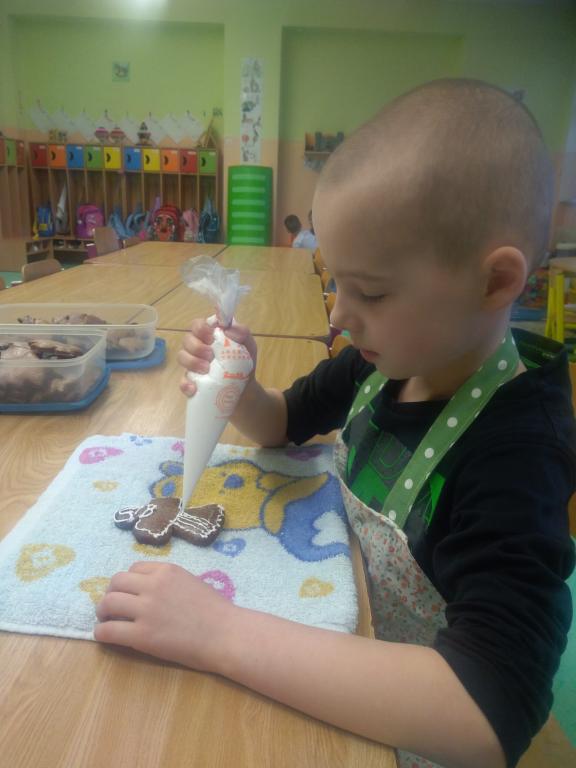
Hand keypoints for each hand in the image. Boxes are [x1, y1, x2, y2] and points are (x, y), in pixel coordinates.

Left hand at [94, 561, 235, 670]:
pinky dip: (102, 633)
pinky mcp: (142, 635)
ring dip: (103, 612)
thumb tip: (147, 589)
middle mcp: (153, 586)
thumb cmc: (215, 611)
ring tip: (106, 621)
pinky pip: (109, 630)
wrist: (226, 634)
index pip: (134, 569)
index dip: (128, 582)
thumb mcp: (191, 582)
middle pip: (116, 582)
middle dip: (111, 594)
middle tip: (112, 607)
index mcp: (167, 571)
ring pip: (108, 603)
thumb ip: (168, 582)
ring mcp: (146, 610)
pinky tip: (106, 636)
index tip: (128, 593)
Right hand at [178, 319, 257, 396]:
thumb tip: (228, 329)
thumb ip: (242, 333)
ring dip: (192, 362)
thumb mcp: (248, 346)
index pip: (197, 325)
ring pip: (182, 357)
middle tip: (210, 355)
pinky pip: (182, 382)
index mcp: (209, 336)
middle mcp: (197, 347)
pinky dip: (186, 384)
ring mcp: (192, 365)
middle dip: (196, 346)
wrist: (245, 388)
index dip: (200, 328)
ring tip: (206, 370)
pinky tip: (194, 388)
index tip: (210, 337)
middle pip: (187, 340)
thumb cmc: (243, 362)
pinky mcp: (190, 381)